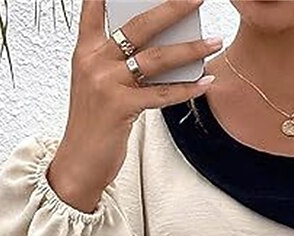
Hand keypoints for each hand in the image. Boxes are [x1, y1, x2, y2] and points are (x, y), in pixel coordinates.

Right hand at [48, 0, 221, 211]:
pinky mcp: (121, 108)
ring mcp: (106, 83)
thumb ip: (120, 63)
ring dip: (190, 48)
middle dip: (171, 7)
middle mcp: (94, 61)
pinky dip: (187, 89)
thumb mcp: (99, 85)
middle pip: (138, 25)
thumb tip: (161, 47)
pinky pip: (162, 94)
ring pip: (156, 58)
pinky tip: (206, 82)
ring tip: (214, 40)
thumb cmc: (94, 124)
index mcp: (85, 51)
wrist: (79, 162)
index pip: (94, 7)